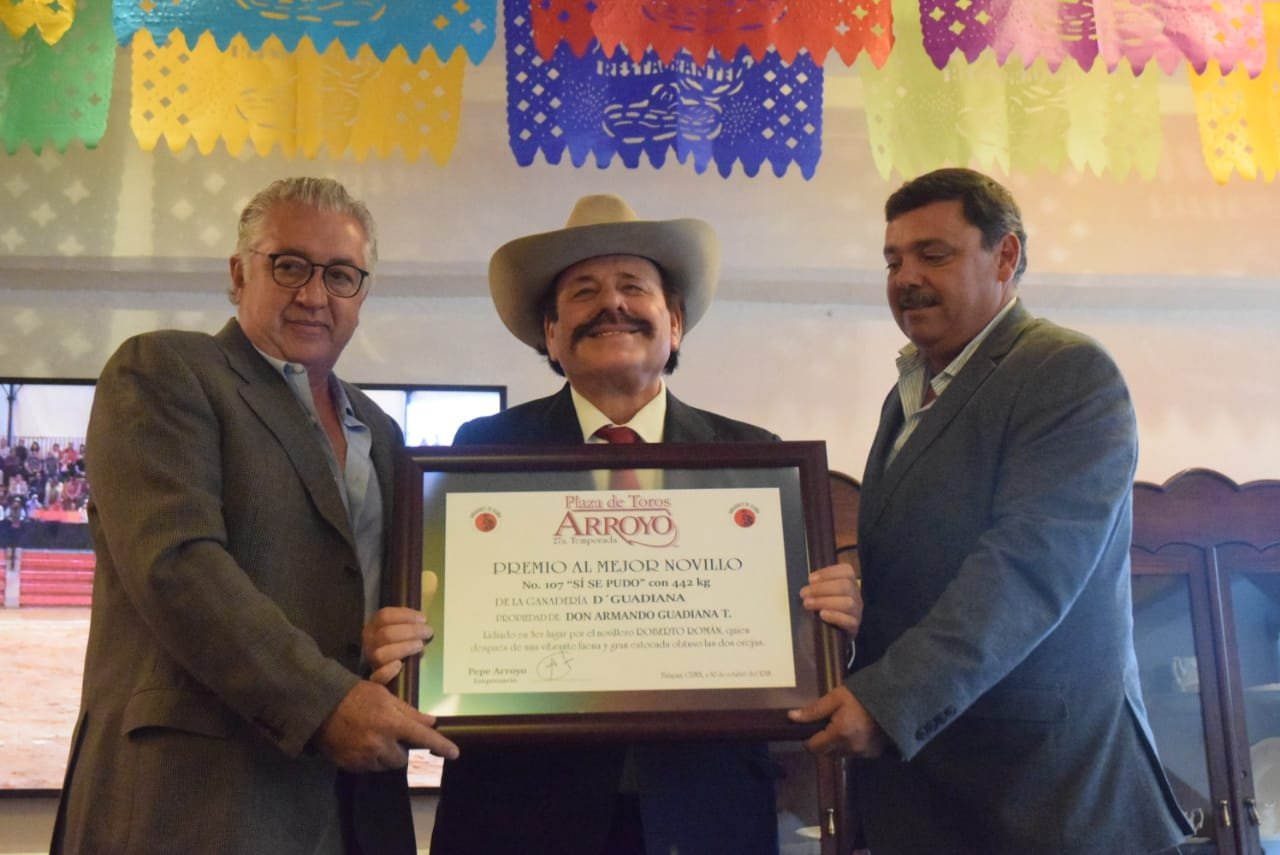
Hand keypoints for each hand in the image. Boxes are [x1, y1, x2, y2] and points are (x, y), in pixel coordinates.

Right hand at [314, 680, 459, 771]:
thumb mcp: (384, 696)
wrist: (320, 706)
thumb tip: (431, 722)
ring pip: (386, 765)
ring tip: (373, 738)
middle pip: (403, 758)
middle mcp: (381, 744)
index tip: (455, 753)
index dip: (441, 746)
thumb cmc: (355, 695)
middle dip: (400, 749)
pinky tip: (360, 744)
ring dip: (385, 755)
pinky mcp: (351, 765)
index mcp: (392, 723)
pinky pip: (369, 768)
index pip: (423, 738)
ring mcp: (365, 757)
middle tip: (390, 734)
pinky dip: (370, 759)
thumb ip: (408, 711)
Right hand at [362, 607, 431, 684]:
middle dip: (410, 631)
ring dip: (404, 648)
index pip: (384, 616)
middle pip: (386, 634)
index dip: (405, 616)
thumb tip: (422, 620)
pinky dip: (388, 671)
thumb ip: (406, 622)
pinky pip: (378, 676)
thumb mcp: (398, 627)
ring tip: (420, 645)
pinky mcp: (375, 677)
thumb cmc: (398, 641)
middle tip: (427, 632)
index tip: (423, 619)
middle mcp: (369, 641)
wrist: (385, 667)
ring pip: (382, 654)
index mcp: (373, 625)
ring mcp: (371, 659)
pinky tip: (399, 665)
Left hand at [788, 686, 887, 757]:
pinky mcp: (873, 754)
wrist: (893, 699)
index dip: (808, 738)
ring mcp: (863, 753)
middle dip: (823, 741)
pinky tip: (856, 731)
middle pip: (826, 753)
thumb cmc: (861, 696)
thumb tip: (791, 717)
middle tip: (828, 723)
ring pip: (840, 754)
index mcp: (839, 734)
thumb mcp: (835, 698)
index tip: (812, 727)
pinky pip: (854, 754)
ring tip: (843, 725)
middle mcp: (850, 748)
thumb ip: (814, 710)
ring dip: (837, 744)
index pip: (814, 747)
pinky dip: (851, 746)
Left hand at [800, 563, 860, 634]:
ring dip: (824, 601)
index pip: (846, 571)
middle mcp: (856, 595)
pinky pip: (848, 620)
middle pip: (845, 586)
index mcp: (850, 583)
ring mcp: (857, 611)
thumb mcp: (827, 593)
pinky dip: (834, 616)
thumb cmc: (830, 608)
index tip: (810, 579)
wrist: (838, 632)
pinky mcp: (854, 626)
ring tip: (808, 604)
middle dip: (821, 588)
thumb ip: (820, 586)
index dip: (828, 573)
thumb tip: (808, 585)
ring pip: (847, 603)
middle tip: (804, 593)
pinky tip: (822, 614)